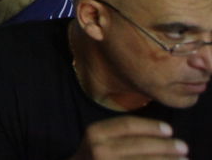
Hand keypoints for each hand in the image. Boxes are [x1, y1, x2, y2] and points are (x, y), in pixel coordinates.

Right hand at [69, 116, 185, 158]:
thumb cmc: (97, 155)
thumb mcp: (101, 139)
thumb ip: (121, 134)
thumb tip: (163, 134)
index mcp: (95, 132)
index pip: (127, 124)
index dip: (150, 126)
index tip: (169, 129)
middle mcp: (99, 149)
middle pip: (139, 144)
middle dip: (165, 146)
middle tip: (184, 147)